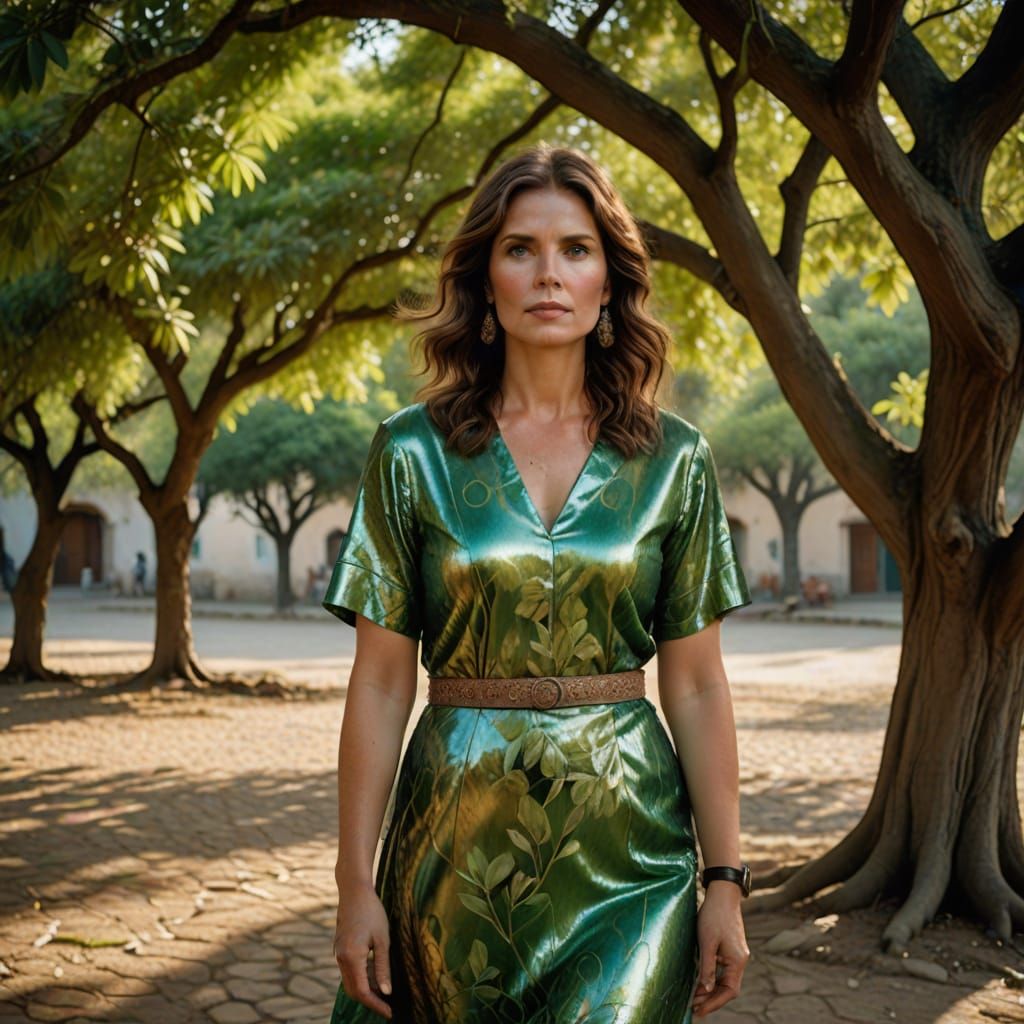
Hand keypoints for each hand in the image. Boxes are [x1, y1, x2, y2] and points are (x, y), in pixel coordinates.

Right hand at [333, 881, 392, 1019]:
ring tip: (384, 992)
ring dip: (365, 989)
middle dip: (370, 1001)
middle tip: (387, 1007)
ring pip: (350, 981)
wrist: (354, 891)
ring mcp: (338, 953)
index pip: (362, 992)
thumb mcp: (382, 939)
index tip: (389, 1013)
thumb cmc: (372, 912)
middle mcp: (341, 958)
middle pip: (353, 990)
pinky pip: (348, 970)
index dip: (376, 1005)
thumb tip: (386, 991)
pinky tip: (374, 975)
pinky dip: (360, 977)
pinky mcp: (339, 948)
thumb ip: (382, 967)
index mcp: (351, 957)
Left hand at [691, 883, 749, 1016]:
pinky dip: (712, 978)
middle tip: (694, 1007)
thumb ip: (708, 967)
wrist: (722, 893)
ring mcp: (735, 954)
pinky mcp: (729, 948)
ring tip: (694, 998)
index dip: (714, 1003)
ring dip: (711, 990)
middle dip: (711, 999)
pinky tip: (701, 981)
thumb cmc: (714, 915)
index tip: (699, 1011)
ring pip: (725, 979)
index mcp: (737, 961)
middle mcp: (739, 960)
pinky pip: (722, 970)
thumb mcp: (707, 942)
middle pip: (728, 988)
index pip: (729, 991)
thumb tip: (707, 990)